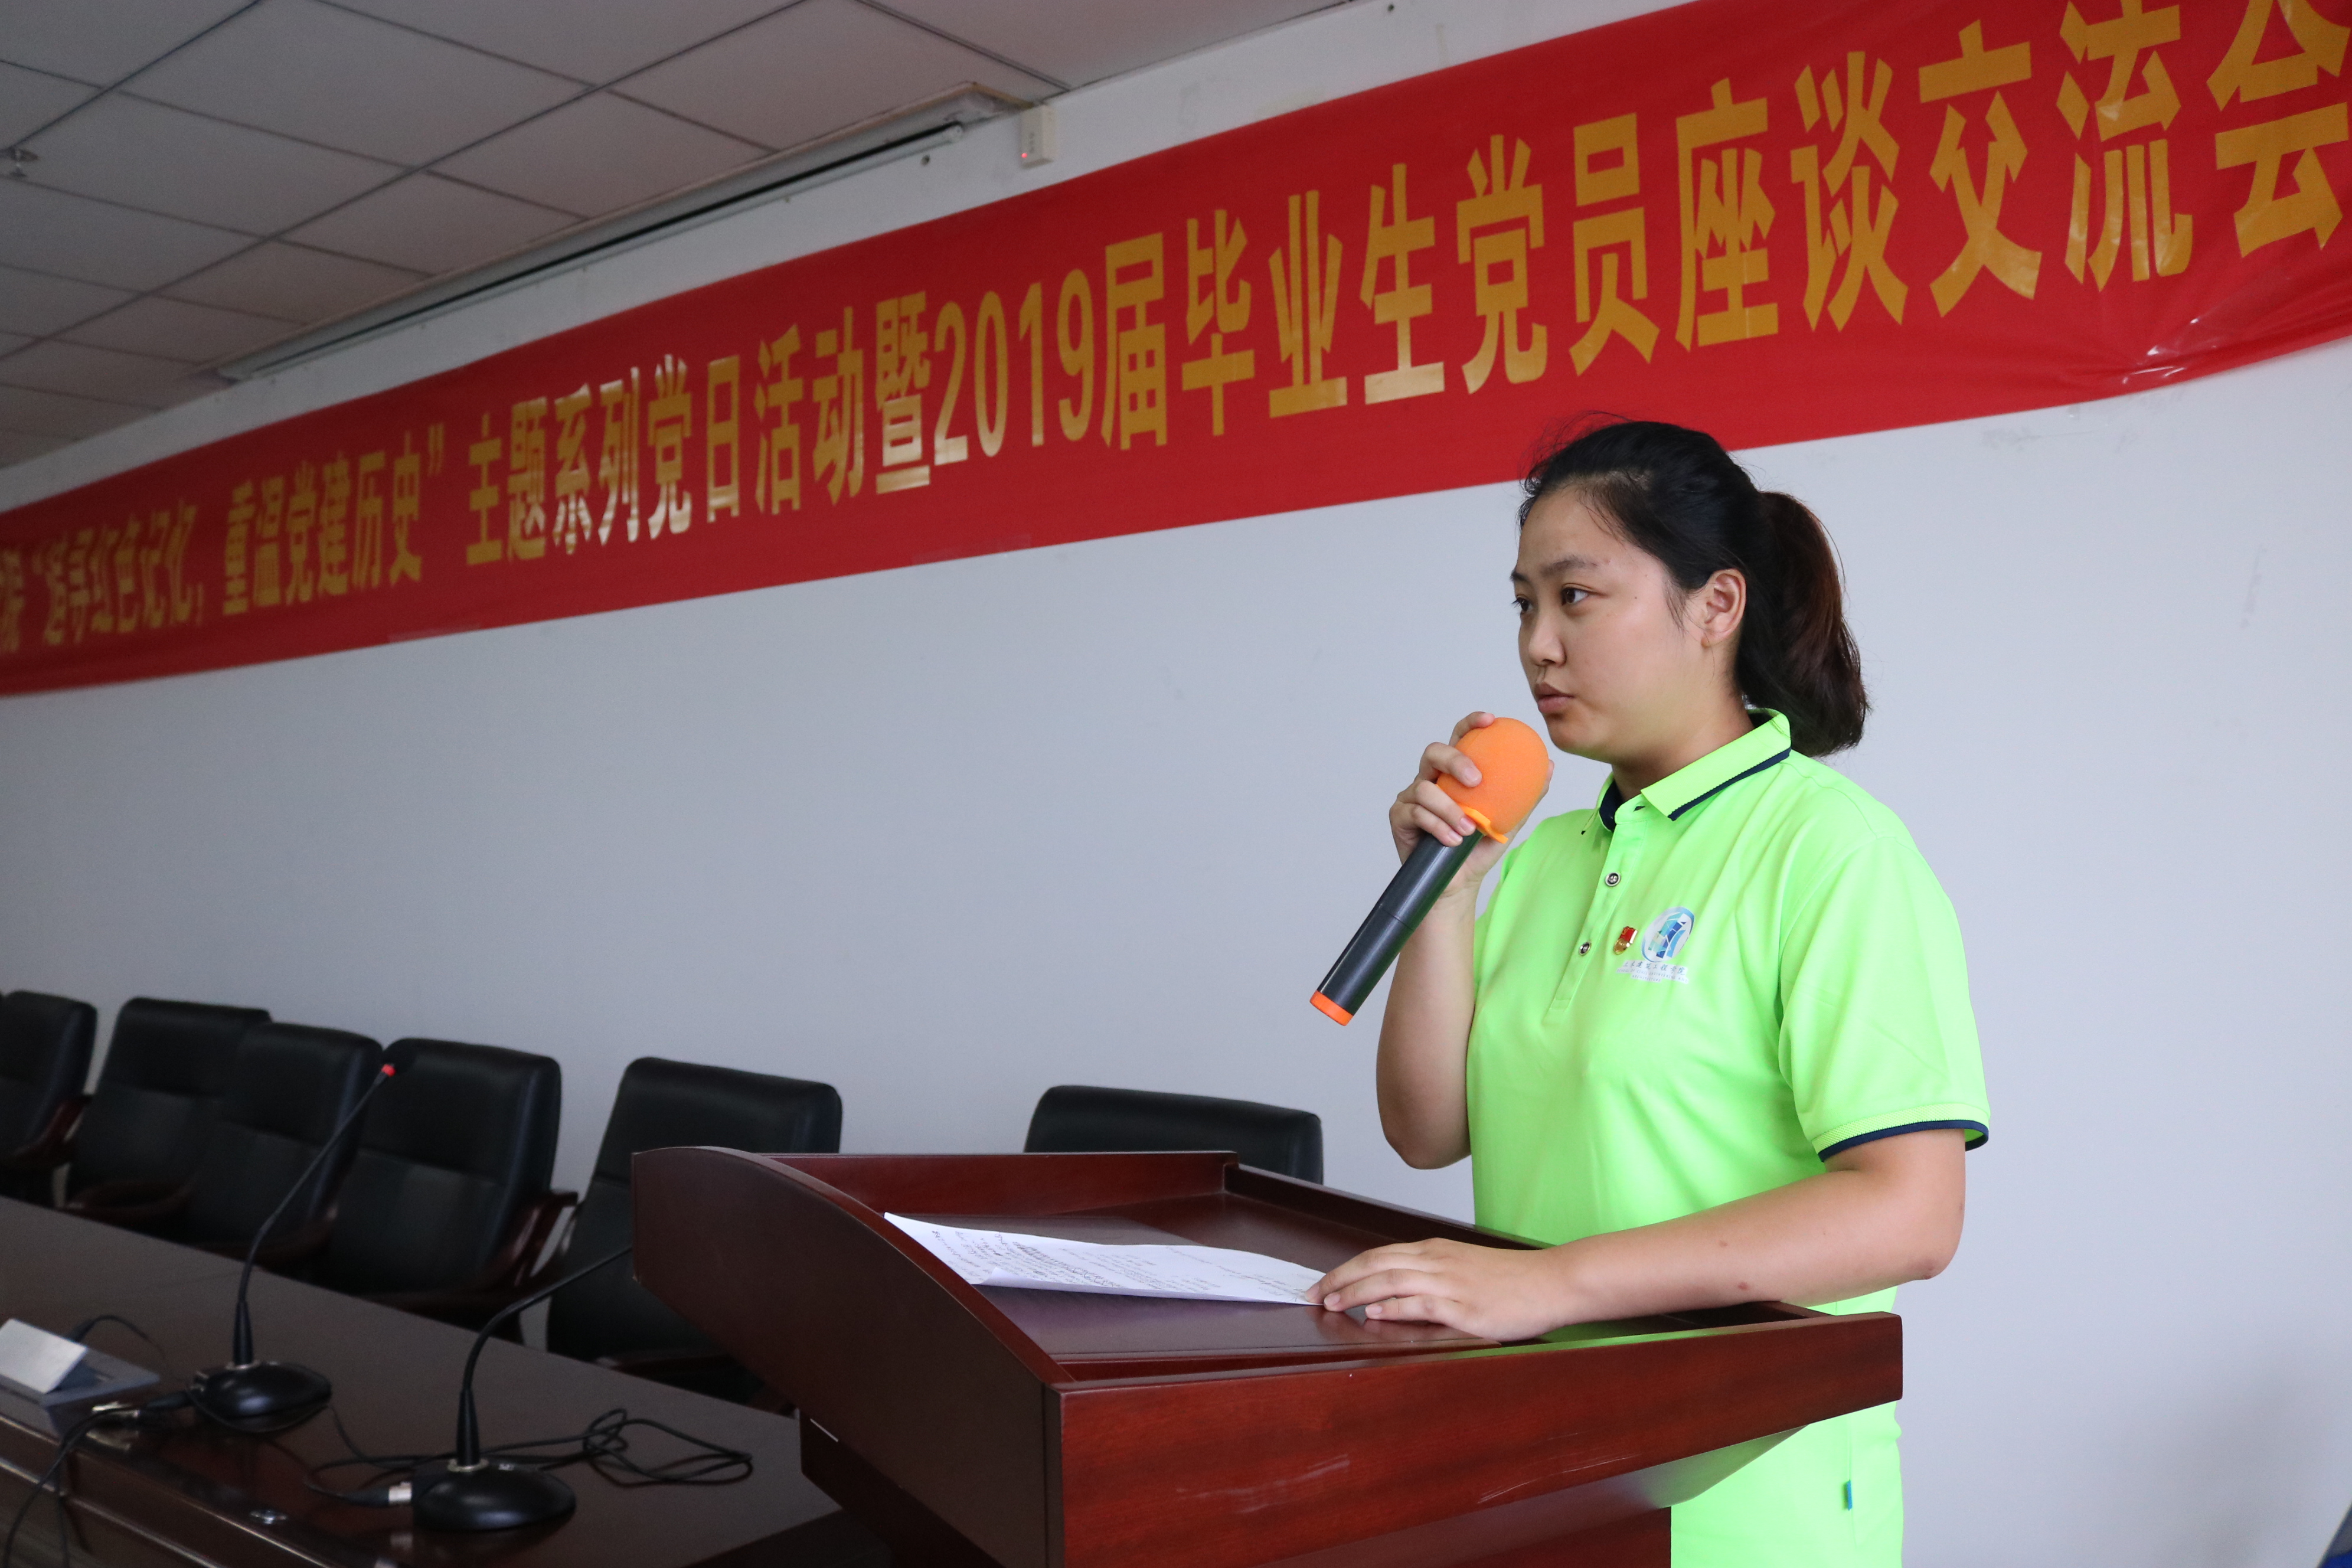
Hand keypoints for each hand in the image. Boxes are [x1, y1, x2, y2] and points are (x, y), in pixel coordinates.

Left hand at [1312, 1237, 1580, 1342]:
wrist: (1552, 1282)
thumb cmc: (1511, 1280)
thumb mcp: (1463, 1270)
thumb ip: (1429, 1279)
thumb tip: (1389, 1299)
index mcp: (1434, 1251)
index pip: (1377, 1255)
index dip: (1345, 1269)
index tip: (1321, 1284)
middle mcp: (1436, 1261)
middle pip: (1375, 1262)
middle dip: (1338, 1278)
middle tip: (1312, 1296)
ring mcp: (1450, 1282)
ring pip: (1390, 1280)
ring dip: (1356, 1292)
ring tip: (1332, 1304)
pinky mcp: (1464, 1306)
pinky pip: (1420, 1304)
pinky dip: (1393, 1307)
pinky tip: (1374, 1315)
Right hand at [1388, 713, 1511, 896]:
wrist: (1459, 883)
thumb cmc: (1478, 849)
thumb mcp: (1508, 821)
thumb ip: (1524, 795)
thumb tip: (1549, 767)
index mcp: (1454, 774)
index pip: (1460, 739)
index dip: (1471, 724)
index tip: (1490, 720)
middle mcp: (1431, 779)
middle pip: (1434, 752)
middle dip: (1455, 761)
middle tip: (1476, 780)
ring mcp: (1412, 796)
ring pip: (1424, 788)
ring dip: (1449, 809)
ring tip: (1468, 830)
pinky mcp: (1399, 816)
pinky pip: (1416, 813)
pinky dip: (1438, 826)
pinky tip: (1452, 840)